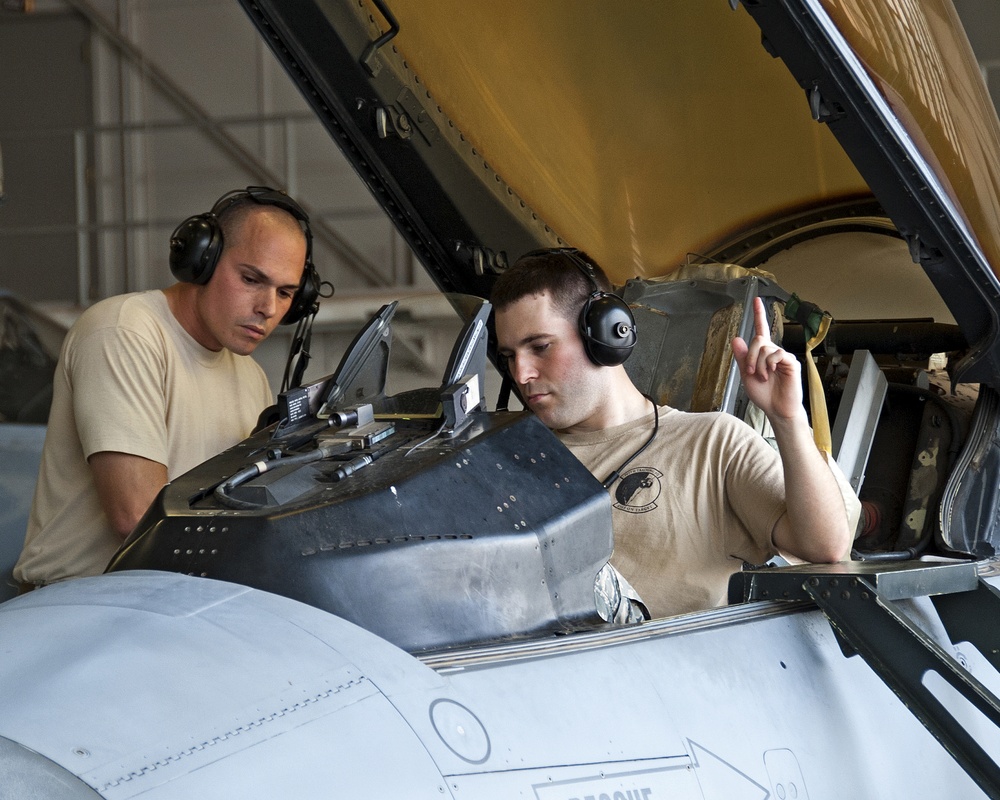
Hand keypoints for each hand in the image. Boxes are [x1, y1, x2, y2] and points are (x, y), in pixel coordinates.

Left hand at [731, 297, 803, 422]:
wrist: (776, 409)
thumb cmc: (764, 395)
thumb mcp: (746, 376)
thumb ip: (742, 358)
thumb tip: (736, 339)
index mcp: (763, 354)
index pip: (761, 330)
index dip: (759, 314)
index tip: (756, 300)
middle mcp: (774, 352)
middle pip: (758, 339)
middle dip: (750, 356)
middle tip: (750, 372)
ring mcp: (783, 357)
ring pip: (765, 348)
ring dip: (758, 364)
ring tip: (762, 377)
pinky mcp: (791, 362)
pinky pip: (777, 354)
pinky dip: (769, 364)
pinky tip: (772, 373)